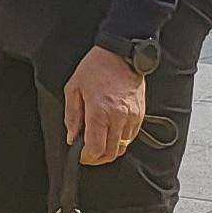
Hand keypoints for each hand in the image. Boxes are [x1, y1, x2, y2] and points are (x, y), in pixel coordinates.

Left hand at [64, 46, 145, 167]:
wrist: (121, 54)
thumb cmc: (96, 68)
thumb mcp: (74, 88)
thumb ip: (71, 116)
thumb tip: (72, 137)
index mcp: (99, 113)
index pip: (95, 149)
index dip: (86, 157)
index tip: (80, 154)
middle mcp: (118, 118)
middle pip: (110, 153)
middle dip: (97, 158)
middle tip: (88, 154)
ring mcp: (131, 117)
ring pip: (122, 147)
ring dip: (109, 150)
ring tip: (99, 143)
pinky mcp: (140, 114)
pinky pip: (131, 137)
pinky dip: (120, 140)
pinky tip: (111, 133)